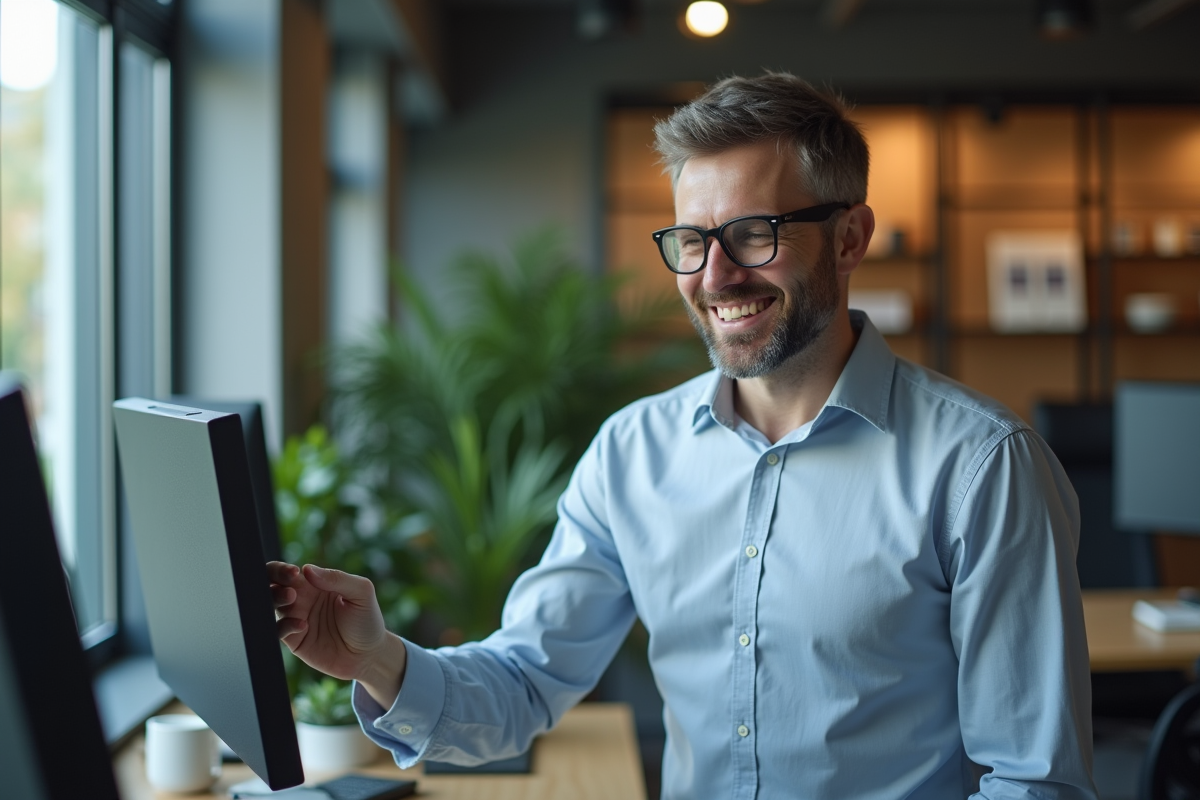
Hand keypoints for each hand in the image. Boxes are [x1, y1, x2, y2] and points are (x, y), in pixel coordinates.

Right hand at [269, 561, 406, 707]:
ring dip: (276, 600)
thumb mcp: (361, 593)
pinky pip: (278, 631)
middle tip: (290, 587)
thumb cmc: (367, 620)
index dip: (283, 569)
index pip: (288, 572)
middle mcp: (301, 600)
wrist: (369, 655)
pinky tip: (303, 625)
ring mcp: (296, 620)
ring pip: (270, 606)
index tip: (294, 573)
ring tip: (292, 599)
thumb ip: (337, 578)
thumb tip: (307, 569)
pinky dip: (284, 626)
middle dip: (273, 581)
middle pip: (272, 585)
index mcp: (314, 584)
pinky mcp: (295, 641)